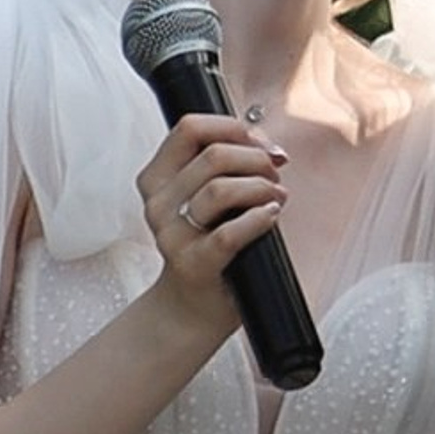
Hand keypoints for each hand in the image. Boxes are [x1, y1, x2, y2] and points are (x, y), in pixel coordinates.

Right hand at [136, 112, 286, 338]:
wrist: (193, 305)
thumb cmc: (209, 241)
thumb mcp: (210, 194)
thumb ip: (230, 161)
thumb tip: (267, 145)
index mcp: (159, 178)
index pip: (189, 128)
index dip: (232, 127)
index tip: (261, 144)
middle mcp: (158, 203)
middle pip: (213, 155)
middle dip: (256, 159)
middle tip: (274, 175)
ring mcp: (171, 235)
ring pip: (219, 189)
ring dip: (260, 186)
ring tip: (276, 197)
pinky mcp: (192, 264)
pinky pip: (228, 233)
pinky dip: (258, 219)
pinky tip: (271, 216)